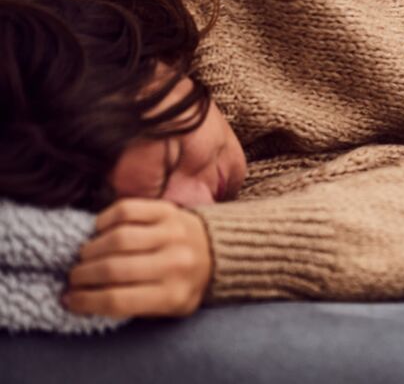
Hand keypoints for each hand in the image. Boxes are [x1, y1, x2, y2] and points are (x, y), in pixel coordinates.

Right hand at [62, 198, 212, 318]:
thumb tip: (78, 300)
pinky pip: (125, 211)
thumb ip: (131, 307)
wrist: (220, 252)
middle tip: (74, 277)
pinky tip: (100, 232)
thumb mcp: (168, 308)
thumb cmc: (185, 283)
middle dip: (83, 275)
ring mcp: (173, 233)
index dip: (85, 301)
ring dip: (90, 250)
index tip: (69, 299)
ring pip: (117, 239)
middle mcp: (176, 263)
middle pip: (113, 269)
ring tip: (84, 258)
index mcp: (174, 294)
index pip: (117, 300)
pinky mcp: (168, 210)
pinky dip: (104, 221)